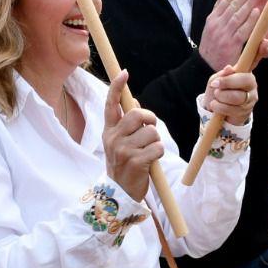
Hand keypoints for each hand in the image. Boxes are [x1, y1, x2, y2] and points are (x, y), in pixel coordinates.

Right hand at [103, 71, 162, 199]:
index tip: (123, 73)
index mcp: (108, 132)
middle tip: (150, 130)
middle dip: (150, 119)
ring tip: (148, 153)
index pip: (111, 105)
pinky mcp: (135, 162)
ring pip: (151, 132)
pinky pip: (157, 148)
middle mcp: (113, 138)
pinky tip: (150, 162)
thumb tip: (136, 103)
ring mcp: (123, 150)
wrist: (119, 194)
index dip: (117, 88)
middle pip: (138, 115)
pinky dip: (158, 154)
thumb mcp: (119, 143)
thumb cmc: (123, 165)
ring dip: (155, 142)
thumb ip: (126, 124)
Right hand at [197, 0, 261, 70]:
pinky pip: (242, 31)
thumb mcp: (213, 26)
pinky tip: (257, 11)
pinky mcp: (230, 46)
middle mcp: (216, 25)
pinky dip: (250, 21)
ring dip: (248, 2)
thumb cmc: (214, 47)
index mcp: (212, 19)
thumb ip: (219, 8)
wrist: (204, 69)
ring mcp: (223, 35)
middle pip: (232, 5)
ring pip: (237, 15)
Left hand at [204, 65, 257, 126]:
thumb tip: (228, 68)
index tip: (214, 83)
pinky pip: (234, 114)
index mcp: (248, 78)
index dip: (229, 82)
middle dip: (223, 95)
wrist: (217, 105)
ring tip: (214, 102)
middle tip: (215, 93)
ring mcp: (250, 103)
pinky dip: (222, 110)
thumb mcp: (217, 79)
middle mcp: (252, 90)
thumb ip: (222, 74)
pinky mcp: (245, 114)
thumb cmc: (219, 89)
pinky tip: (217, 108)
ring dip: (221, 104)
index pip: (244, 79)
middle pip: (239, 95)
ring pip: (236, 106)